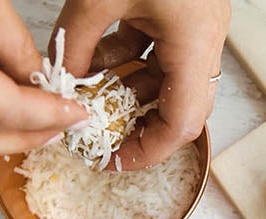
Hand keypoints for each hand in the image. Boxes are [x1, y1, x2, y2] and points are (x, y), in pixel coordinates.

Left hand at [52, 0, 229, 170]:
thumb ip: (75, 42)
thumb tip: (59, 78)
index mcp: (195, 43)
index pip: (181, 124)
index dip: (145, 152)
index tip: (111, 159)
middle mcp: (206, 40)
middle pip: (182, 109)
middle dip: (140, 127)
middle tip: (104, 137)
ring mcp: (202, 27)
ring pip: (170, 80)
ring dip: (132, 92)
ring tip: (93, 98)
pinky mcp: (189, 13)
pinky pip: (163, 51)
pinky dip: (132, 62)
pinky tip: (99, 61)